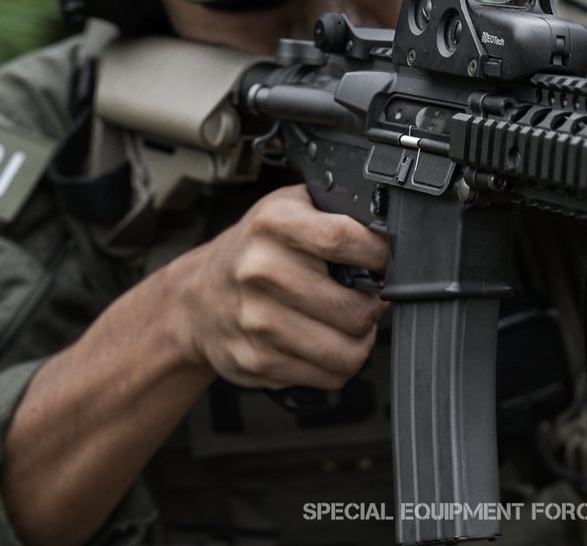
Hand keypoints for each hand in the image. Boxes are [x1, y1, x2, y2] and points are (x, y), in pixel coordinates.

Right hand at [176, 184, 387, 387]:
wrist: (197, 298)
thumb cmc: (257, 250)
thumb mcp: (289, 209)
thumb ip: (334, 211)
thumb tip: (389, 226)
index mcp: (275, 224)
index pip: (344, 239)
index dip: (380, 255)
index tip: (387, 262)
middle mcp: (262, 271)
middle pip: (356, 309)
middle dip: (375, 307)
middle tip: (368, 298)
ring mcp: (257, 321)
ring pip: (348, 352)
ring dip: (361, 341)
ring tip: (350, 324)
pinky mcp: (258, 362)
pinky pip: (329, 376)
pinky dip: (337, 364)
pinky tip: (325, 343)